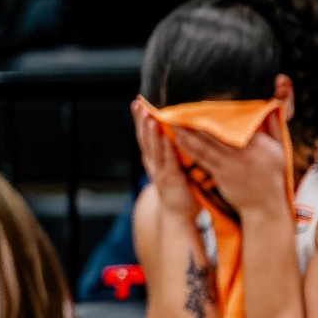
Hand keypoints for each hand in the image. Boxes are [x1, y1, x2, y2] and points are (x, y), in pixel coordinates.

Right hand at [134, 102, 199, 221]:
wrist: (179, 215)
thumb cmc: (180, 189)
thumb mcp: (173, 166)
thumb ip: (173, 151)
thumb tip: (179, 130)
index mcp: (152, 159)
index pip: (144, 135)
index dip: (139, 119)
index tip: (137, 102)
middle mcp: (152, 164)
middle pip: (144, 139)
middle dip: (141, 121)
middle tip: (139, 105)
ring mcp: (160, 171)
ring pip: (153, 148)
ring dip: (150, 132)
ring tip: (150, 117)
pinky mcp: (170, 179)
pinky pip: (168, 161)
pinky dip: (166, 149)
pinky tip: (166, 137)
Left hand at [174, 114, 291, 217]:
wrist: (266, 204)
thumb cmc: (273, 174)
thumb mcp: (280, 149)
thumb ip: (275, 128)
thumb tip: (271, 106)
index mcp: (260, 143)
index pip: (237, 124)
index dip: (219, 113)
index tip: (204, 103)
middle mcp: (245, 152)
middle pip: (217, 132)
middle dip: (198, 120)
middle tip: (181, 108)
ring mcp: (231, 163)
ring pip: (205, 144)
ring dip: (187, 133)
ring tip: (173, 121)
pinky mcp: (221, 174)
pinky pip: (202, 158)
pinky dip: (189, 148)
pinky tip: (178, 139)